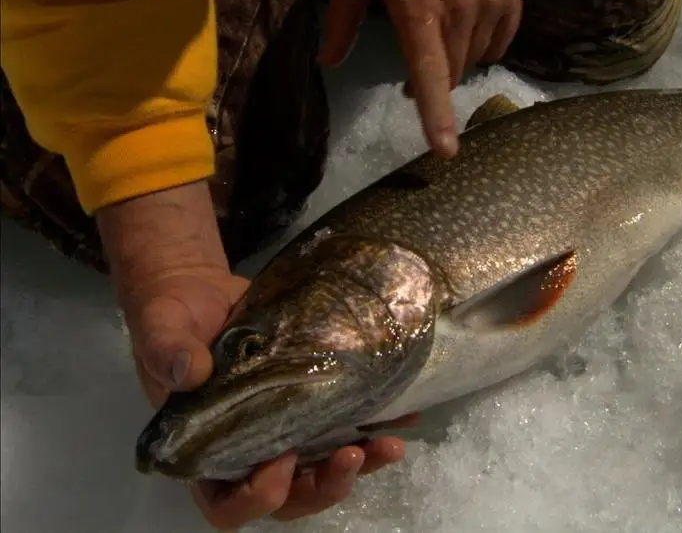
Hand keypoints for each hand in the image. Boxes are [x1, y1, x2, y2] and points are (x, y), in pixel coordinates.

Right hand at [98, 181, 416, 529]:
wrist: (206, 292)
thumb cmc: (172, 315)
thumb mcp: (161, 326)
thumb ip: (168, 350)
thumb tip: (189, 372)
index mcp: (205, 451)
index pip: (227, 504)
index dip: (256, 496)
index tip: (280, 460)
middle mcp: (249, 453)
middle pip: (290, 497)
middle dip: (324, 486)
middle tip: (352, 455)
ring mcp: (286, 431)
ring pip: (325, 470)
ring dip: (360, 464)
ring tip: (389, 445)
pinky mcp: (313, 406)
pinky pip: (347, 428)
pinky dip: (377, 426)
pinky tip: (405, 413)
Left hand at [319, 0, 523, 158]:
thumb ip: (343, 18)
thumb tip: (327, 63)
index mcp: (418, 9)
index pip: (430, 74)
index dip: (438, 116)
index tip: (447, 151)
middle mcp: (460, 9)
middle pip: (452, 72)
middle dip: (433, 80)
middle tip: (414, 75)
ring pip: (476, 57)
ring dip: (456, 58)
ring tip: (440, 39)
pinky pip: (502, 39)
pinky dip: (485, 42)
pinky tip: (469, 26)